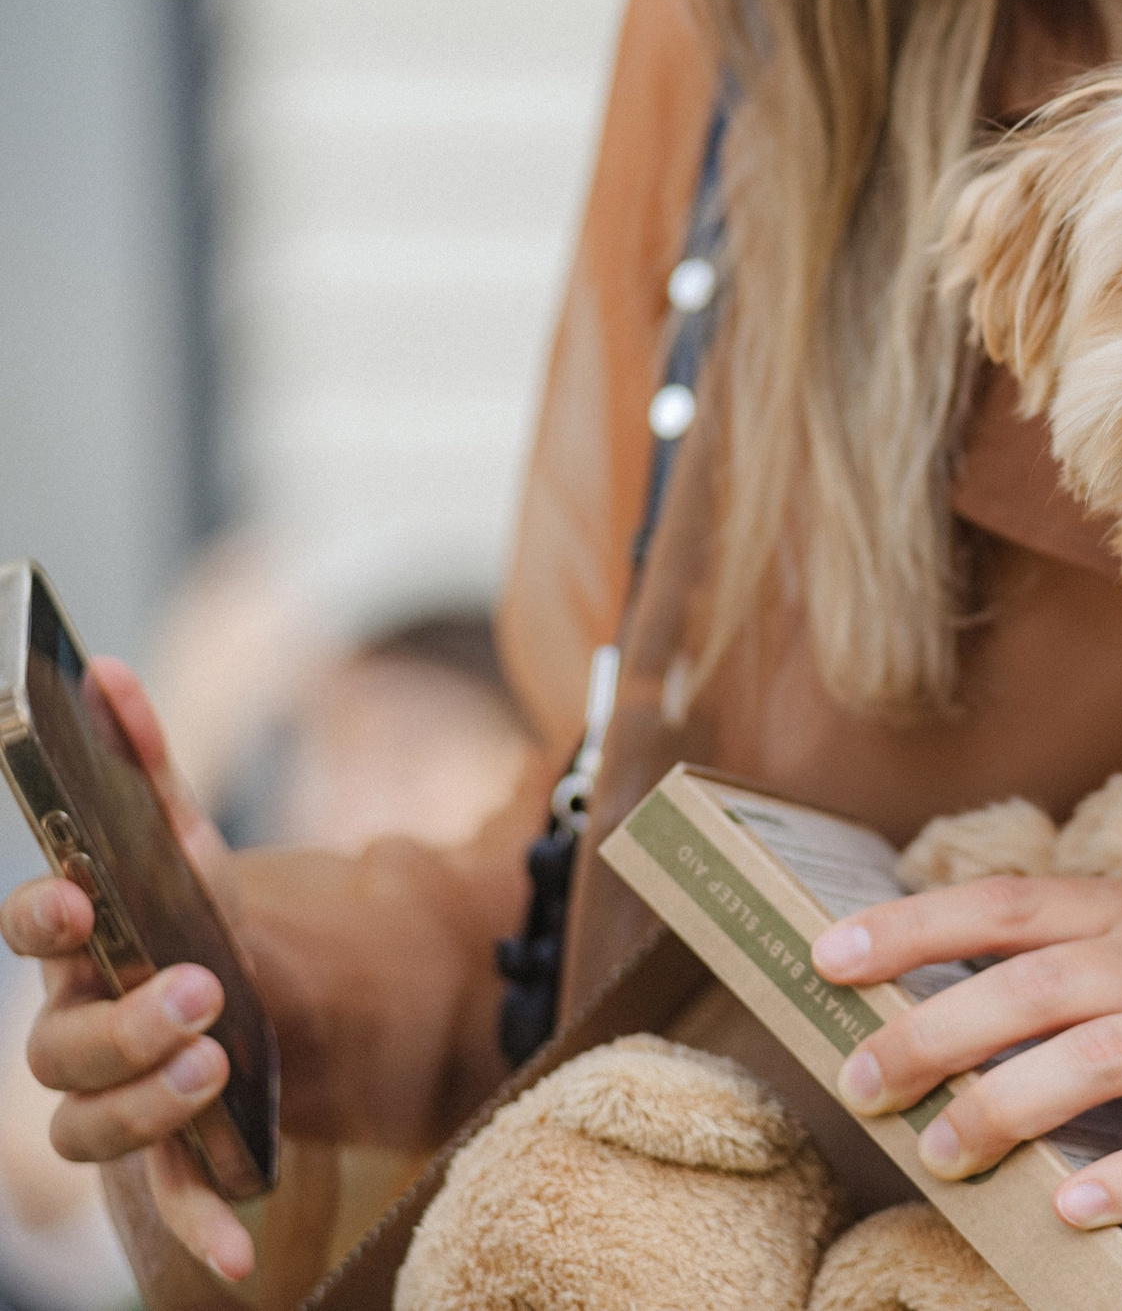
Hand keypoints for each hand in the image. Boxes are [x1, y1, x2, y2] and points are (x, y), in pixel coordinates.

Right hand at [0, 657, 253, 1281]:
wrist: (285, 997)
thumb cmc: (202, 918)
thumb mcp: (194, 848)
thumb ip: (150, 768)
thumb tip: (109, 672)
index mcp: (82, 949)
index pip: (33, 932)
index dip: (43, 917)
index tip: (81, 898)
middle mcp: (82, 1028)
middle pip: (59, 1046)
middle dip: (123, 1021)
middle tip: (203, 992)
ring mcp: (121, 1096)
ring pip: (89, 1126)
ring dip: (146, 1102)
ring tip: (217, 1066)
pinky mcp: (177, 1154)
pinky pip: (170, 1202)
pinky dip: (200, 1230)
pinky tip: (235, 1260)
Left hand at [811, 874, 1121, 1230]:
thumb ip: (1057, 966)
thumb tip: (927, 1002)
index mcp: (1120, 914)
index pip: (1002, 909)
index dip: (913, 928)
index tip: (829, 957)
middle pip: (1029, 987)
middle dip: (933, 1034)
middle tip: (865, 1085)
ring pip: (1092, 1059)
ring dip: (1005, 1106)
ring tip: (941, 1154)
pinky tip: (1070, 1209)